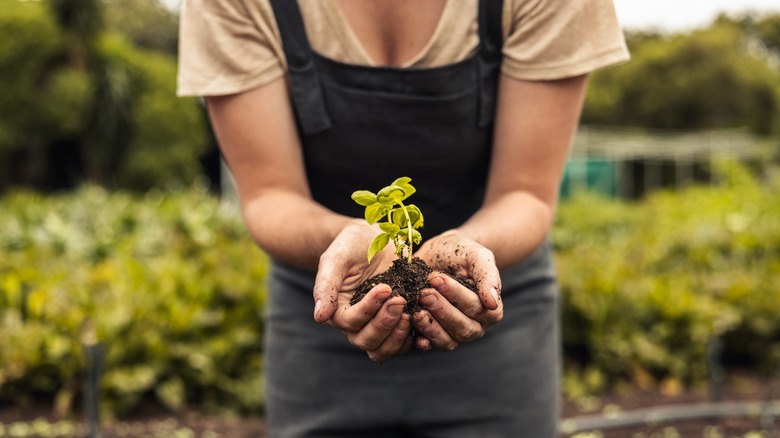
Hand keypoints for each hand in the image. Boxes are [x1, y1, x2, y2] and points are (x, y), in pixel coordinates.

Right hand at [312, 220, 412, 362]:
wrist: (373, 238)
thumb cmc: (350, 245)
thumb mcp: (335, 258)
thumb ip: (326, 285)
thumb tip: (319, 318)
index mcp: (338, 311)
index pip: (350, 322)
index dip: (368, 309)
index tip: (385, 287)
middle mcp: (357, 325)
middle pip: (367, 341)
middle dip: (385, 324)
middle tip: (400, 300)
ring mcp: (379, 326)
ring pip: (384, 349)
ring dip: (398, 336)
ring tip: (412, 314)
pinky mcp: (398, 323)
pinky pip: (405, 343)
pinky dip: (415, 339)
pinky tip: (425, 322)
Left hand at [412, 230, 502, 350]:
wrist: (438, 253)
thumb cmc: (460, 252)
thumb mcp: (476, 255)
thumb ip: (488, 276)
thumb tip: (492, 302)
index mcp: (491, 309)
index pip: (476, 307)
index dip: (456, 295)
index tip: (436, 279)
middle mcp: (475, 325)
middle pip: (463, 328)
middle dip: (442, 310)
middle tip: (424, 293)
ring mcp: (454, 334)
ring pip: (447, 341)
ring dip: (430, 327)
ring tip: (415, 311)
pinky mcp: (434, 336)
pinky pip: (430, 345)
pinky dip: (420, 339)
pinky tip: (410, 328)